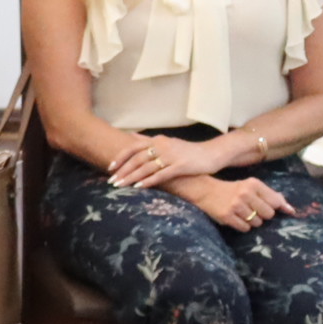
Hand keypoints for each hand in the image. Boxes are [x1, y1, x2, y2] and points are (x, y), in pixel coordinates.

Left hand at [108, 133, 234, 189]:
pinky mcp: (181, 166)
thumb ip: (148, 140)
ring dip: (131, 177)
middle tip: (112, 181)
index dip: (120, 157)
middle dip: (123, 170)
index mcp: (157, 140)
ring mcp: (171, 156)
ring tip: (120, 186)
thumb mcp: (167, 141)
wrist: (212, 153)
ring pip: (146, 167)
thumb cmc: (188, 150)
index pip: (133, 147)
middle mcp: (162, 146)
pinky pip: (161, 174)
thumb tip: (131, 136)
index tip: (109, 167)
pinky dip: (148, 181)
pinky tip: (139, 187)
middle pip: (137, 158)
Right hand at [174, 174, 290, 233]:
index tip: (279, 211)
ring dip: (252, 221)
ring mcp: (235, 205)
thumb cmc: (232, 189)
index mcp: (253, 184)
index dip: (278, 208)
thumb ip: (271, 195)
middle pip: (268, 214)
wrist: (204, 190)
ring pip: (257, 223)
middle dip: (263, 215)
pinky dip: (243, 226)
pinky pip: (245, 228)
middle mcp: (245, 194)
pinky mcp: (227, 216)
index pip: (276, 202)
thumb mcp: (251, 186)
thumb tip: (291, 210)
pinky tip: (236, 218)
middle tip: (253, 210)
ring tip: (243, 214)